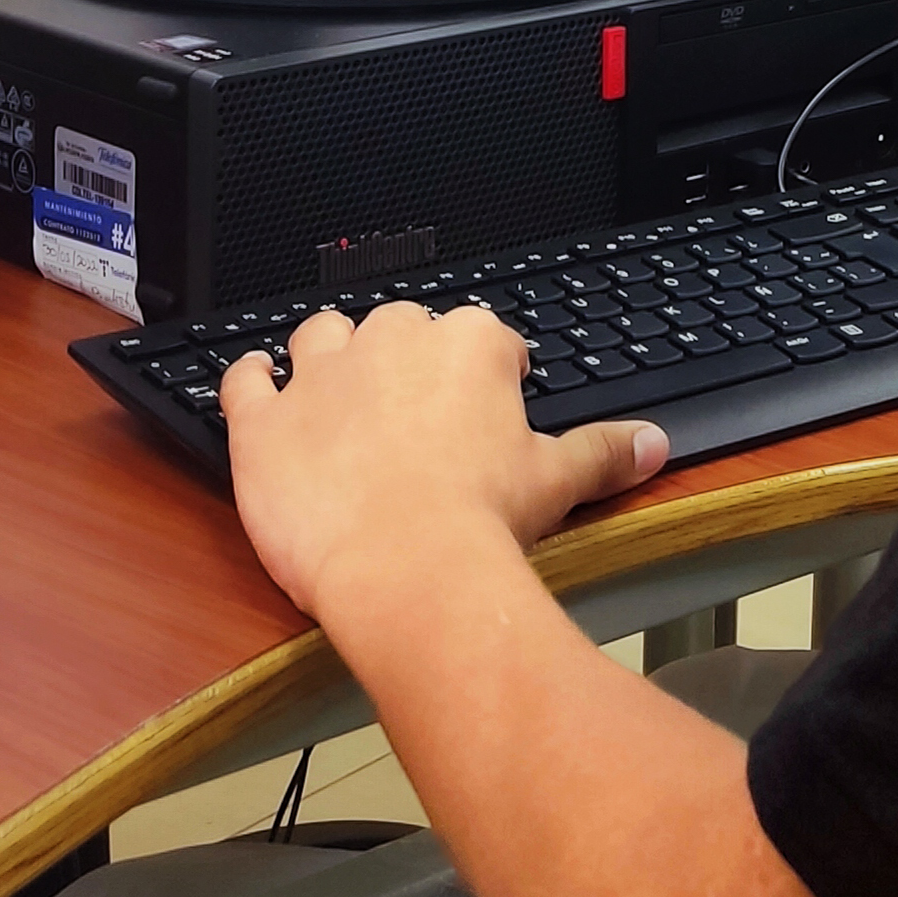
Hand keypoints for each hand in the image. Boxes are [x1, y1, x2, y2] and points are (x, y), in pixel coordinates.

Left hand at [221, 303, 667, 619]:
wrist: (407, 568)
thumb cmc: (483, 520)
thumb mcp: (556, 480)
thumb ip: (604, 452)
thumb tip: (653, 445)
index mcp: (468, 341)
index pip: (480, 338)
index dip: (482, 377)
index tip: (481, 413)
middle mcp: (393, 339)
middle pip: (397, 328)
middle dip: (402, 363)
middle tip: (411, 419)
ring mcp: (322, 375)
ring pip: (318, 336)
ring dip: (325, 357)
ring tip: (332, 393)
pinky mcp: (264, 420)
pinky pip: (244, 378)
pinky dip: (247, 379)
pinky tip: (255, 387)